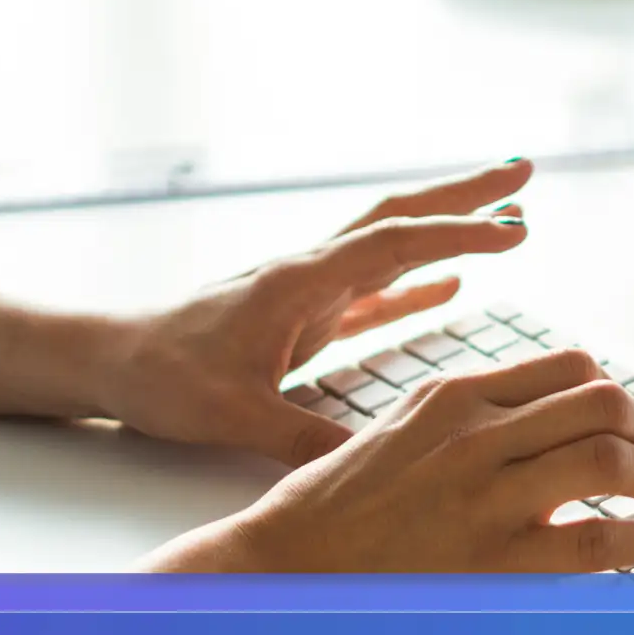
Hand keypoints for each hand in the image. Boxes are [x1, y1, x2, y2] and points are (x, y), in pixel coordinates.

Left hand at [99, 159, 535, 465]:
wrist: (109, 361)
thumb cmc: (162, 377)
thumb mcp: (233, 415)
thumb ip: (302, 439)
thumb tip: (371, 461)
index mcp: (298, 281)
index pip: (393, 243)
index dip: (458, 233)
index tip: (518, 227)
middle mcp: (307, 272)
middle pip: (399, 218)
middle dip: (464, 195)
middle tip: (524, 173)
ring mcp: (304, 291)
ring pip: (390, 248)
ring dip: (446, 231)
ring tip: (507, 220)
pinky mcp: (298, 317)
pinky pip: (371, 292)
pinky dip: (415, 286)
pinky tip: (451, 292)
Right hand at [149, 348, 633, 571]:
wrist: (282, 562)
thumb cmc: (330, 506)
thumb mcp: (396, 431)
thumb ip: (459, 419)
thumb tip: (525, 422)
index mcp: (451, 394)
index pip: (568, 366)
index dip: (613, 391)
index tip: (624, 418)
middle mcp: (475, 432)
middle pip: (602, 400)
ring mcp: (487, 493)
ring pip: (611, 455)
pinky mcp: (496, 557)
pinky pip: (601, 539)